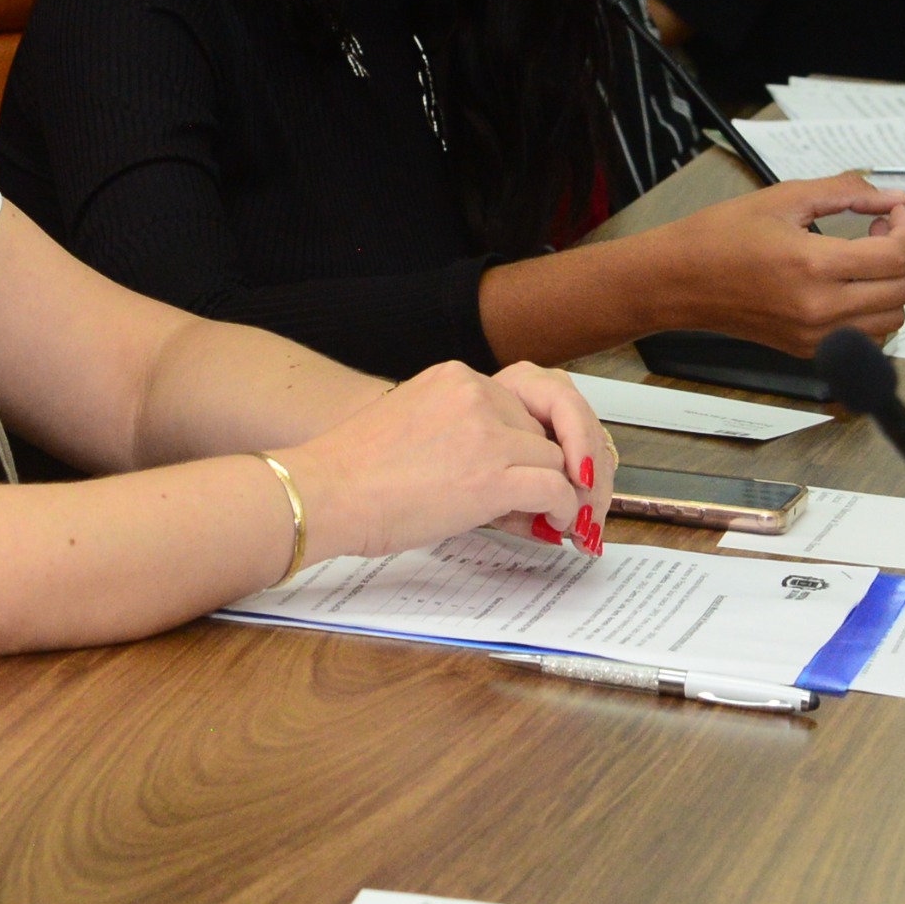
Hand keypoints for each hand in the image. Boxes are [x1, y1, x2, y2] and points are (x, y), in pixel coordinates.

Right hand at [276, 360, 614, 562]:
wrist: (325, 492)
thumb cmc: (355, 473)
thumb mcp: (416, 427)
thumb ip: (468, 436)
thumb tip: (518, 480)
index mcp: (456, 377)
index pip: (528, 399)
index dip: (547, 439)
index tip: (557, 465)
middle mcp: (476, 393)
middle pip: (553, 424)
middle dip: (570, 461)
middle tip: (578, 494)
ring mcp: (486, 432)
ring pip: (558, 457)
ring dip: (568, 491)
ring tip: (562, 518)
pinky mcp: (492, 474)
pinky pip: (556, 487)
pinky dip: (565, 509)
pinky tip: (557, 525)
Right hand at [645, 176, 904, 351]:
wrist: (679, 281)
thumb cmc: (721, 235)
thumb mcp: (784, 198)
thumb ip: (845, 193)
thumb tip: (892, 197)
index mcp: (813, 266)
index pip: (896, 257)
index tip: (892, 212)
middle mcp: (820, 309)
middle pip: (903, 290)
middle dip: (904, 253)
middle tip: (878, 230)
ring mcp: (816, 337)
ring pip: (893, 319)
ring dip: (892, 285)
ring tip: (862, 258)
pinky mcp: (809, 351)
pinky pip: (867, 337)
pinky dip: (873, 311)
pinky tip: (848, 285)